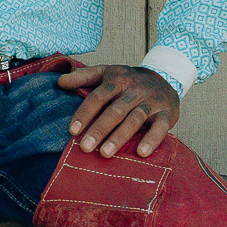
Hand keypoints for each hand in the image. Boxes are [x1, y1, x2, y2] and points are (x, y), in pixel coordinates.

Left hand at [57, 64, 180, 159]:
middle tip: (85, 147)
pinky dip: (152, 140)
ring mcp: (151, 102)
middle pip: (114, 111)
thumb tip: (59, 82)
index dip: (85, 113)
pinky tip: (141, 153)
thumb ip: (83, 76)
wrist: (165, 77)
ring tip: (105, 154)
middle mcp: (134, 91)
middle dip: (99, 129)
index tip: (72, 131)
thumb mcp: (106, 72)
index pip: (98, 97)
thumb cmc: (128, 80)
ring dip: (119, 137)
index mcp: (117, 80)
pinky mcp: (167, 113)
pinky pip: (160, 127)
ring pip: (134, 120)